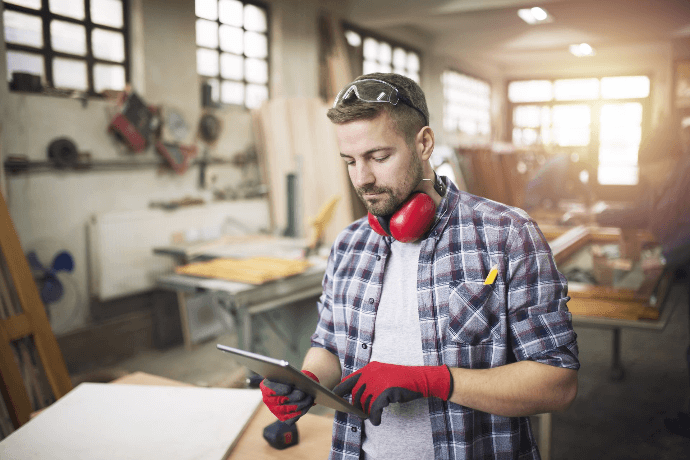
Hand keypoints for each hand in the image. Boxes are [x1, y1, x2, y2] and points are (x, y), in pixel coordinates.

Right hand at [260, 370, 318, 424]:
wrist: (295, 385)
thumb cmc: (290, 378)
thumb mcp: (287, 374)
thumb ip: (288, 376)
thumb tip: (294, 382)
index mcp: (266, 387)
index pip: (269, 389)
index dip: (278, 390)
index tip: (288, 389)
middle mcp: (268, 400)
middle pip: (279, 400)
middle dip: (292, 397)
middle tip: (302, 394)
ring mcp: (274, 410)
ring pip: (287, 410)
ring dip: (299, 404)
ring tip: (308, 399)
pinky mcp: (283, 418)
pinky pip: (291, 418)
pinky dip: (301, 411)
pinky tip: (308, 405)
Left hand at [333, 361, 451, 425]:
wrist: (420, 379)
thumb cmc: (401, 380)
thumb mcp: (382, 376)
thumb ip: (369, 383)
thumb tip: (355, 398)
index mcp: (369, 369)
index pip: (348, 380)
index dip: (340, 390)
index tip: (334, 398)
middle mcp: (371, 373)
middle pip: (356, 395)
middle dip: (358, 407)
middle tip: (362, 414)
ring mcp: (378, 381)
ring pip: (366, 403)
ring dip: (368, 413)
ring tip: (373, 416)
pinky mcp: (386, 391)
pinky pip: (375, 409)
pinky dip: (375, 418)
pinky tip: (377, 421)